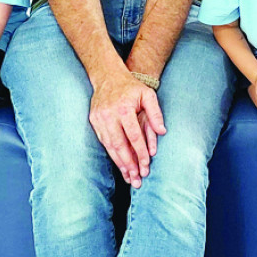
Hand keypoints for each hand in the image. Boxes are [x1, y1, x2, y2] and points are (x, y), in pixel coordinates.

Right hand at [89, 72, 165, 188]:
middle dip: (129, 164)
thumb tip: (162, 132)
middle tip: (137, 180)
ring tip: (129, 178)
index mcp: (124, 109)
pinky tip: (119, 165)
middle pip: (119, 145)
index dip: (140, 153)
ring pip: (110, 147)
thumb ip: (155, 113)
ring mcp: (99, 119)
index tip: (146, 166)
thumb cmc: (131, 87)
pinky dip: (112, 155)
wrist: (108, 76)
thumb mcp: (148, 95)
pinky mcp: (94, 122)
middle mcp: (110, 115)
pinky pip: (103, 142)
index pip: (133, 136)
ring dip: (119, 163)